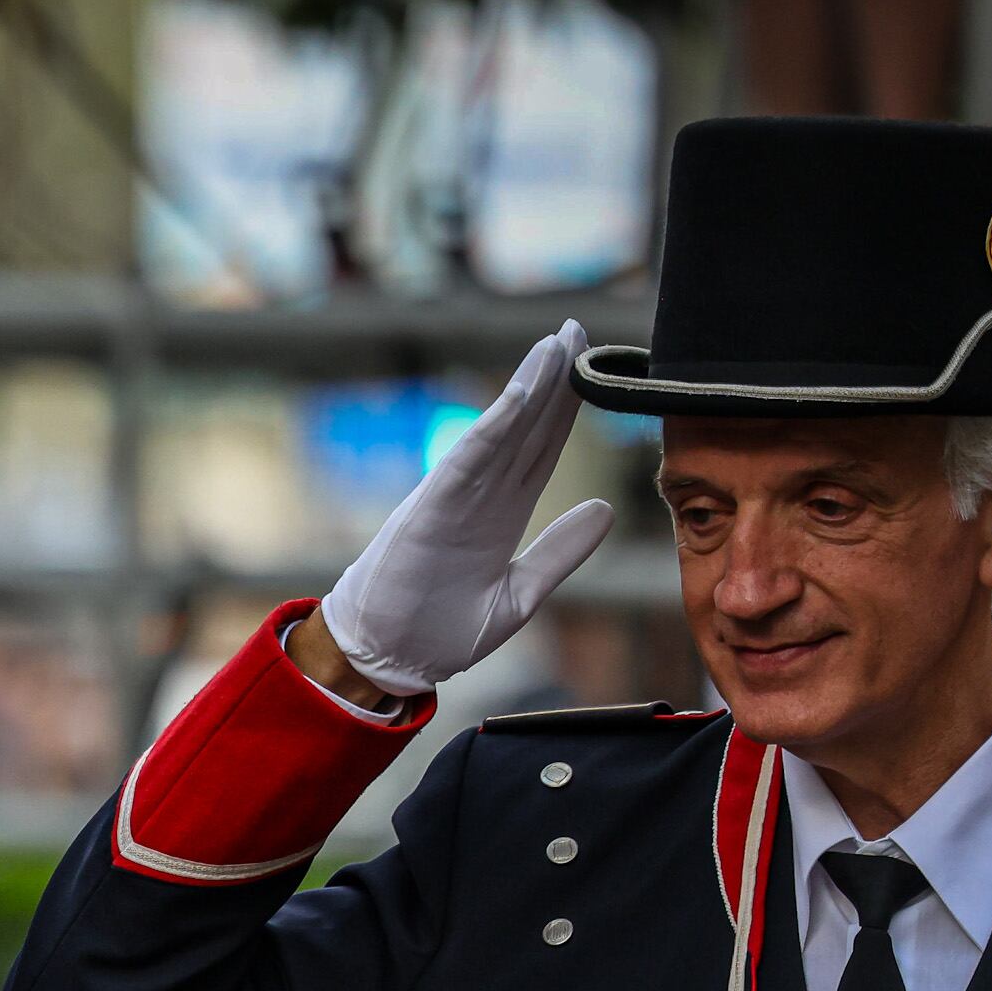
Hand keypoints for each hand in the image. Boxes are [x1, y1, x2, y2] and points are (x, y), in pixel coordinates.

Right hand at [313, 320, 617, 701]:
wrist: (386, 663)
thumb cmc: (438, 634)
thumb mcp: (518, 595)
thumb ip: (559, 552)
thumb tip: (606, 509)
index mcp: (501, 516)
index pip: (541, 450)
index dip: (566, 408)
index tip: (592, 366)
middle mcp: (480, 499)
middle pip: (525, 428)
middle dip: (552, 379)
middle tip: (576, 328)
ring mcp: (455, 501)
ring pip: (501, 433)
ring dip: (529, 387)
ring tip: (556, 343)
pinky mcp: (432, 513)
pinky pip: (469, 462)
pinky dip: (494, 426)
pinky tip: (521, 393)